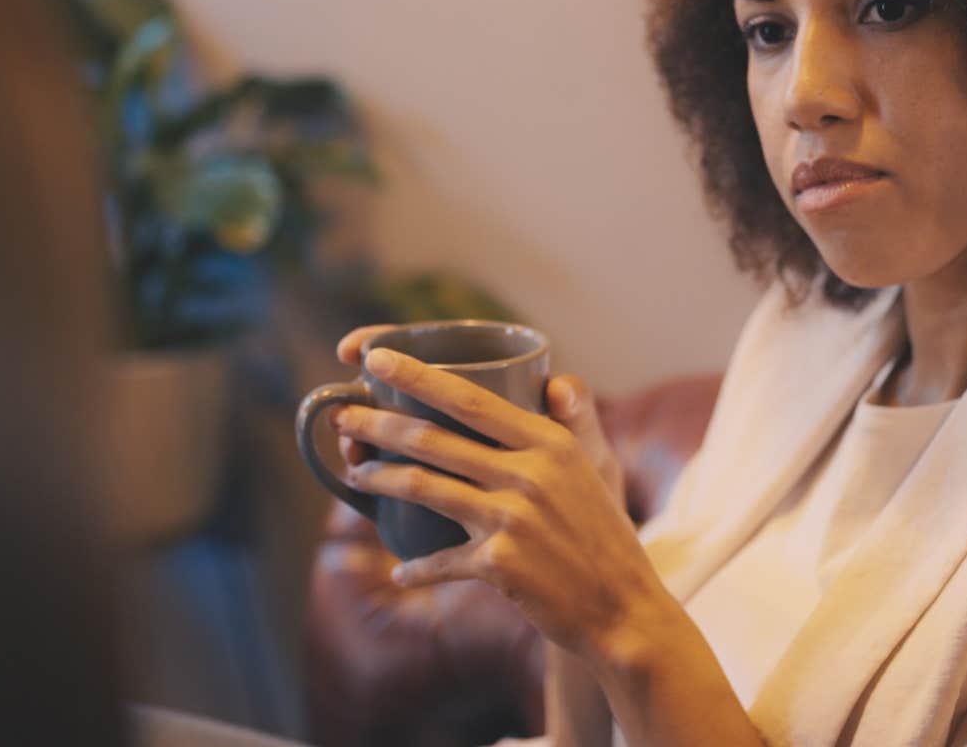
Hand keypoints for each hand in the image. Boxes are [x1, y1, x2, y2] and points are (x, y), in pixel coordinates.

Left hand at [328, 327, 663, 663]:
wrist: (623, 608)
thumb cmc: (604, 535)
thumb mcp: (597, 468)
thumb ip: (571, 422)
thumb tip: (555, 382)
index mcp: (548, 442)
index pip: (469, 398)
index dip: (416, 376)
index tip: (374, 359)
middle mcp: (528, 473)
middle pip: (434, 439)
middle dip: (378, 424)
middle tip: (342, 416)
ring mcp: (512, 519)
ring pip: (425, 487)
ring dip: (380, 479)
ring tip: (355, 473)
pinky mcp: (500, 564)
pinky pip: (441, 559)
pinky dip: (418, 567)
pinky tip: (402, 571)